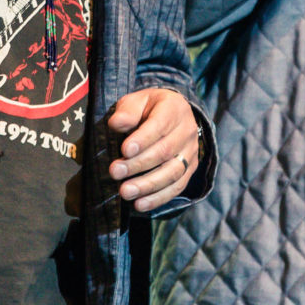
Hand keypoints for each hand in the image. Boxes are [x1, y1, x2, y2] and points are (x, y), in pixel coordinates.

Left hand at [105, 88, 200, 212]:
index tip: (124, 150)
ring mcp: (190, 153)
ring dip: (147, 185)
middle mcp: (186, 131)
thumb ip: (127, 111)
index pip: (159, 125)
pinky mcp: (189, 170)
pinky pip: (177, 187)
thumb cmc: (149, 109)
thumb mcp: (136, 101)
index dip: (143, 139)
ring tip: (125, 192)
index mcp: (174, 109)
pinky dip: (158, 198)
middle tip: (114, 172)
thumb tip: (116, 124)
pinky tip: (140, 204)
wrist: (174, 115)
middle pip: (164, 151)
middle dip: (138, 164)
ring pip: (172, 172)